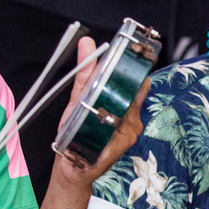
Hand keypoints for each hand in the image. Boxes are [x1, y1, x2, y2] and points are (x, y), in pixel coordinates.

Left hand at [54, 36, 150, 185]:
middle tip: (103, 75)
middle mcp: (133, 117)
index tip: (129, 51)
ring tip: (88, 107)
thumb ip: (86, 71)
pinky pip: (115, 129)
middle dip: (120, 83)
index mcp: (126, 104)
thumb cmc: (78, 132)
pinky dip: (102, 126)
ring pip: (124, 110)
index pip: (137, 81)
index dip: (134, 67)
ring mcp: (130, 131)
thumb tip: (87, 42)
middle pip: (133, 93)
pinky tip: (91, 129)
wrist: (71, 166)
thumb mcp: (79, 97)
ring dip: (107, 106)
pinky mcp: (122, 145)